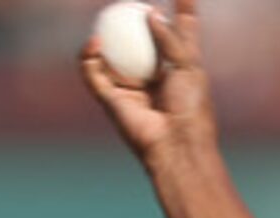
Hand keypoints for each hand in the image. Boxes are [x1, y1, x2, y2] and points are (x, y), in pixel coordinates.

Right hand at [81, 2, 210, 160]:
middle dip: (127, 20)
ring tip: (104, 19)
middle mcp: (148, 75)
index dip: (175, 11)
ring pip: (107, 54)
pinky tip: (94, 43)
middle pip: (133, 41)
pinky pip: (92, 72)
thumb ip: (172, 37)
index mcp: (172, 68)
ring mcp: (127, 86)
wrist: (178, 142)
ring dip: (102, 36)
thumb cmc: (190, 106)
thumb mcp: (189, 65)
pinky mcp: (109, 99)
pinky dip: (88, 57)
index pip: (170, 34)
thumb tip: (150, 14)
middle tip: (124, 3)